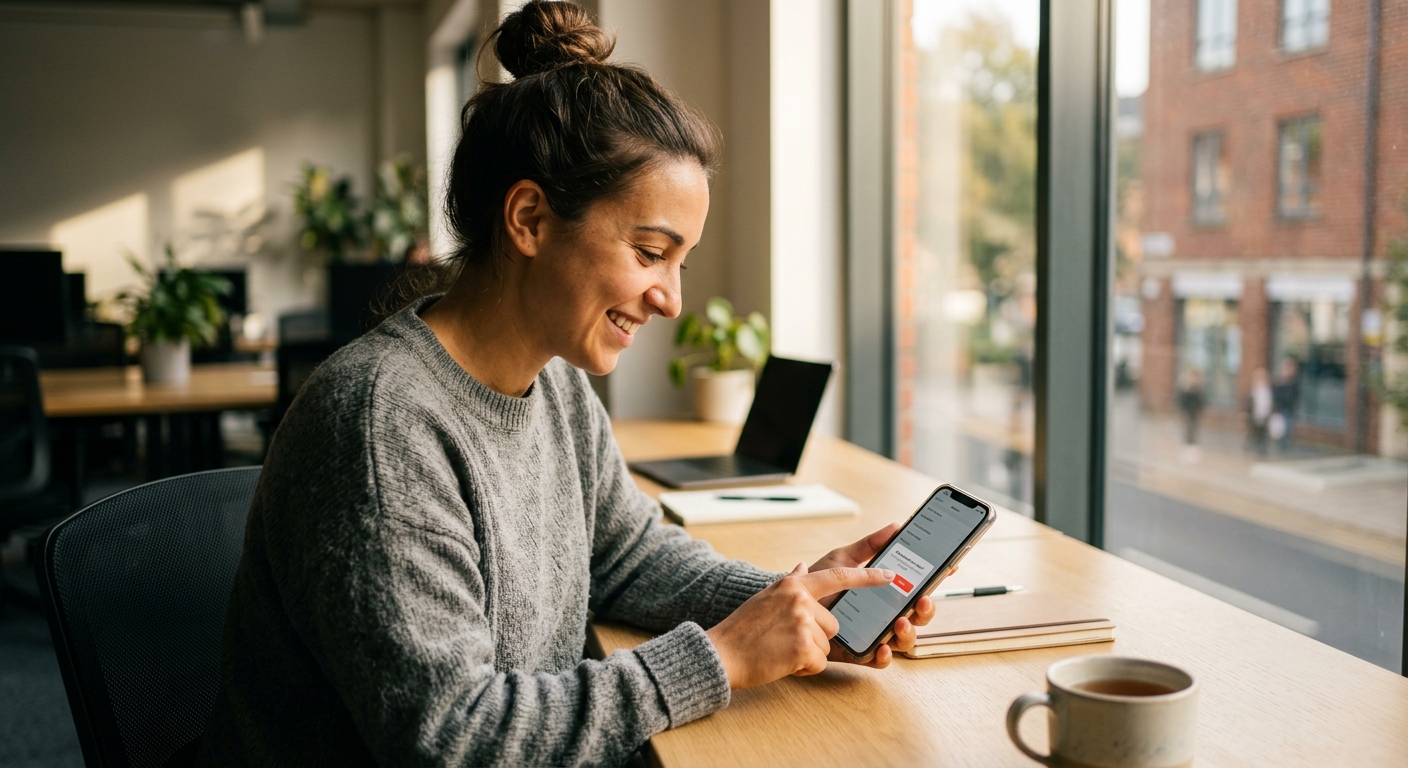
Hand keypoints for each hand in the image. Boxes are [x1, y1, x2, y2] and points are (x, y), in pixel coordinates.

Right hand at [706, 562, 894, 689]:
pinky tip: (782, 661)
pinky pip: (819, 662)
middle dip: (815, 637)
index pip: (838, 576)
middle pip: (833, 623)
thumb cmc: (742, 629)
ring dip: (808, 653)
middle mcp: (801, 599)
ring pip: (827, 644)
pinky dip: (804, 668)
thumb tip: (802, 567)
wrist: (722, 653)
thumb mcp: (766, 597)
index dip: (867, 577)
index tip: (889, 576)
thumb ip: (790, 582)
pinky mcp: (804, 647)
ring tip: (780, 650)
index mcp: (794, 585)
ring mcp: (803, 622)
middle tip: (785, 640)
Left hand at [811, 524, 941, 669]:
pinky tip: (882, 649)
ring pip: (903, 639)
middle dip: (926, 609)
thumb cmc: (817, 580)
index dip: (936, 579)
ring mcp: (874, 633)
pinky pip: (878, 659)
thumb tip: (896, 526)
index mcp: (885, 590)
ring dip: (908, 632)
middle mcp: (885, 613)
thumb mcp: (843, 560)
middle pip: (917, 615)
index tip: (949, 568)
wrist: (787, 604)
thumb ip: (869, 546)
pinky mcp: (858, 652)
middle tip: (922, 599)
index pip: (917, 586)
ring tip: (900, 623)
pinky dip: (884, 657)